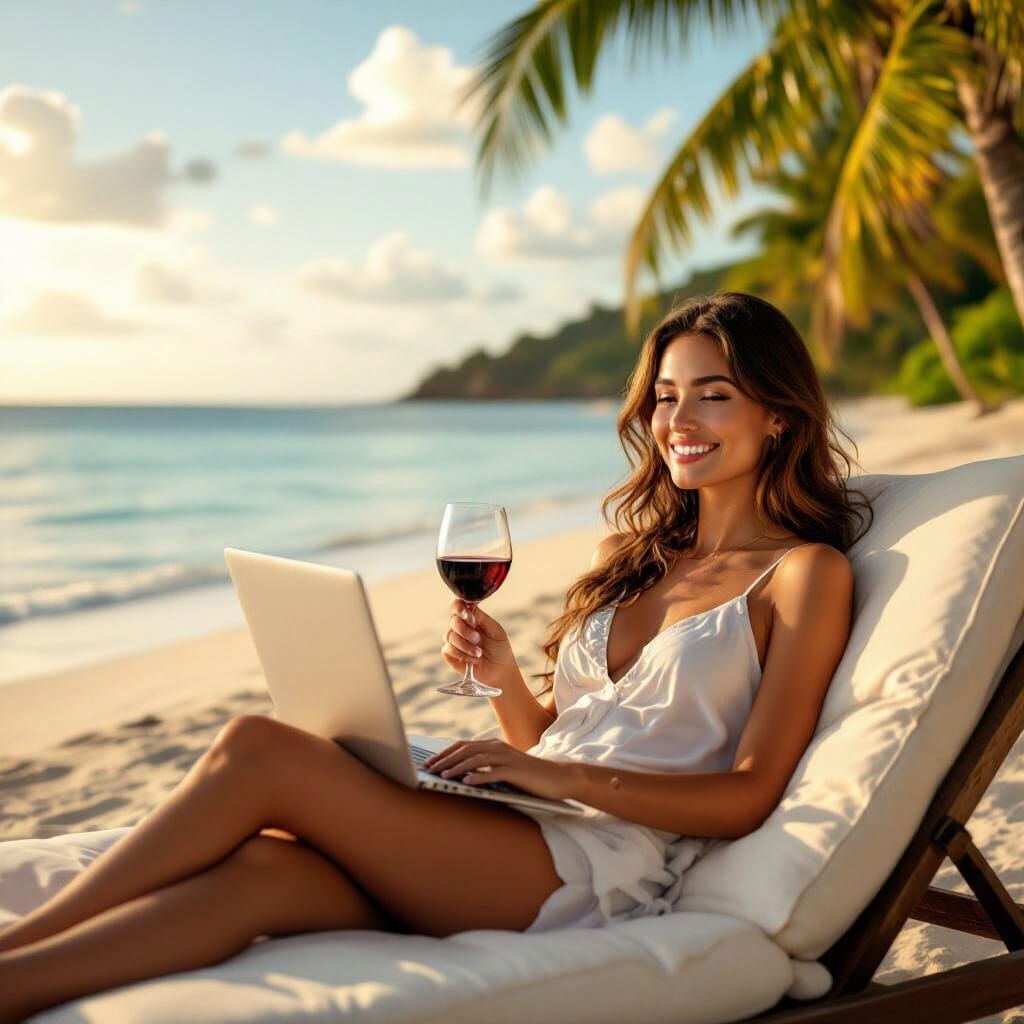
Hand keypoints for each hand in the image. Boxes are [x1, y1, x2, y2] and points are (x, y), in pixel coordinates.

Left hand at [422, 738, 574, 800]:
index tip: (430, 762)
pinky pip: (494, 772)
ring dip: (458, 767)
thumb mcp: (503, 768)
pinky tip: (467, 783)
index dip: (445, 753)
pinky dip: (479, 776)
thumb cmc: (528, 776)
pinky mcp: (517, 771)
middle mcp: (499, 747)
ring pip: (477, 759)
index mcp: (494, 745)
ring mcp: (508, 758)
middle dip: (446, 759)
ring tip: (443, 776)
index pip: (463, 745)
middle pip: (466, 749)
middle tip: (430, 769)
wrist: (557, 777)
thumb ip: (486, 767)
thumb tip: (461, 773)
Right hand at [441, 598, 515, 688]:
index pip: (458, 606)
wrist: (499, 670)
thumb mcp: (495, 630)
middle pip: (453, 620)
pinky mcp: (450, 654)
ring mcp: (454, 641)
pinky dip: (462, 654)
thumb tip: (469, 607)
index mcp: (470, 618)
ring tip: (479, 653)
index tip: (467, 615)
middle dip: (465, 630)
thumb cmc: (499, 648)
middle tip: (478, 639)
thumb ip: (482, 617)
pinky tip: (473, 660)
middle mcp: (460, 628)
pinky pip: (448, 649)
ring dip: (466, 645)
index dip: (458, 607)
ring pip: (450, 636)